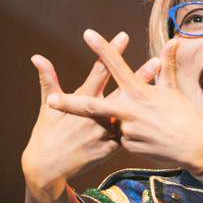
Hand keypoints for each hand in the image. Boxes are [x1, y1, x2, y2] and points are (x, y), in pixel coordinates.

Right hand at [21, 32, 159, 194]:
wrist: (48, 167)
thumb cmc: (47, 134)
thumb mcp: (47, 106)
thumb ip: (47, 79)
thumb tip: (37, 57)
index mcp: (82, 99)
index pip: (100, 70)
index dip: (111, 52)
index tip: (124, 36)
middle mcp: (96, 114)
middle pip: (122, 90)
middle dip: (139, 76)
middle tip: (157, 61)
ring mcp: (104, 132)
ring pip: (131, 114)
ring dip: (147, 103)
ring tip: (165, 92)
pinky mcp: (110, 148)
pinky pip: (128, 137)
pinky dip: (140, 131)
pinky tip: (157, 123)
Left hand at [47, 29, 202, 174]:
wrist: (195, 148)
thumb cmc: (186, 116)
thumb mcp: (174, 90)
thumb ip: (167, 67)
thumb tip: (173, 41)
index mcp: (140, 93)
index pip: (117, 67)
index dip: (102, 49)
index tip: (87, 34)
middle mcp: (130, 111)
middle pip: (93, 106)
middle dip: (69, 103)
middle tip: (51, 100)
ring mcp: (127, 131)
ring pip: (113, 122)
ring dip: (122, 121)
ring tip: (148, 126)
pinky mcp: (128, 146)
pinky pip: (122, 137)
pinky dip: (131, 134)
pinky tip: (148, 138)